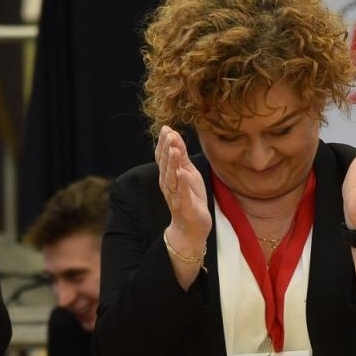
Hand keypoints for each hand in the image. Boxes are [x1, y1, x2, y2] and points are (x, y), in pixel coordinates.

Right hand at [155, 125, 211, 252]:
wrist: (192, 227)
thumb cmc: (191, 198)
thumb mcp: (188, 174)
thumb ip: (182, 157)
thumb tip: (175, 137)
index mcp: (168, 175)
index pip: (163, 156)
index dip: (164, 143)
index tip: (166, 128)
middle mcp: (168, 184)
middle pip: (165, 164)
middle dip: (166, 148)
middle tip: (169, 133)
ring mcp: (174, 195)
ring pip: (171, 176)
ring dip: (172, 162)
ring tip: (173, 148)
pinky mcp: (183, 205)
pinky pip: (181, 192)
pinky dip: (181, 182)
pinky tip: (182, 172)